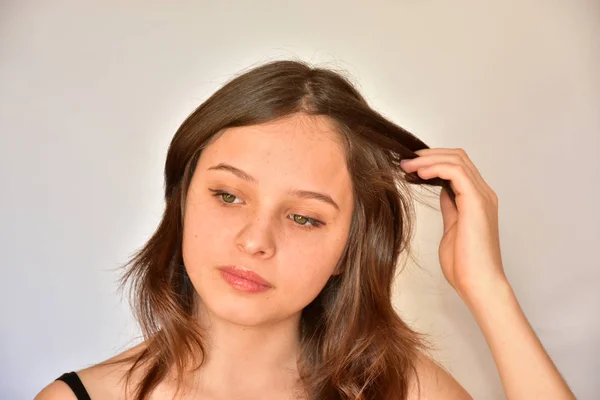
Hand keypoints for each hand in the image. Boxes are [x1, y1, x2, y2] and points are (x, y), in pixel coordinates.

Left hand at [400, 148, 506, 299]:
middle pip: (458, 157)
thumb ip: (451, 207)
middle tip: (405, 161)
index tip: (410, 166)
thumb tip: (443, 191)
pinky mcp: (477, 202)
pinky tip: (420, 173)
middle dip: (429, 155)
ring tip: (407, 165)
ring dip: (429, 159)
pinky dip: (437, 167)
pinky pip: (457, 172)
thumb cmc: (465, 265)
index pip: (458, 166)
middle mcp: (483, 194)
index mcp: (478, 199)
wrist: (478, 284)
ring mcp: (482, 196)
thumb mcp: (452, 228)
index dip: (434, 161)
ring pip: (457, 159)